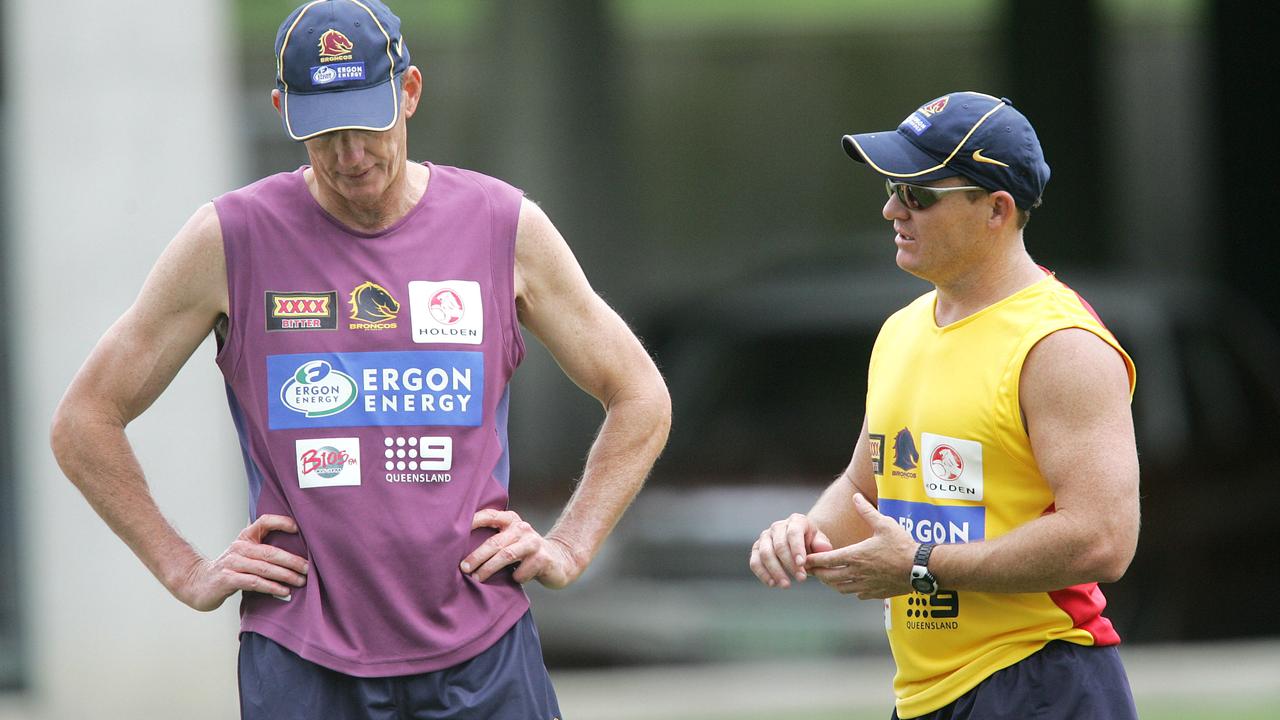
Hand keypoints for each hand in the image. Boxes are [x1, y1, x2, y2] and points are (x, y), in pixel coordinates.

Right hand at [173, 514, 307, 610]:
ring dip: (285, 575)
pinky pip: (253, 582)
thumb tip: (297, 554)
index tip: (299, 528)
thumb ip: (264, 550)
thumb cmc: (229, 569)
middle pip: (270, 551)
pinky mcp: (227, 579)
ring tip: (301, 581)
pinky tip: (284, 591)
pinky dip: (271, 587)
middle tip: (309, 568)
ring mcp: (232, 563)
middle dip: (292, 560)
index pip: (264, 522)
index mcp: (245, 537)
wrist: (197, 583)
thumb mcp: (245, 554)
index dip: (281, 522)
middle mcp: (239, 547)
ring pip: (264, 568)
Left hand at [461, 509, 582, 588]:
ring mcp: (533, 543)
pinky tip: (514, 580)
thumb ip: (493, 539)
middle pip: (494, 542)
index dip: (472, 522)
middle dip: (476, 556)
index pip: (489, 516)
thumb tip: (460, 550)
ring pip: (506, 556)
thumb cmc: (525, 552)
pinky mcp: (542, 559)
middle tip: (463, 567)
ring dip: (488, 569)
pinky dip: (514, 579)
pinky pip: (520, 572)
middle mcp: (522, 528)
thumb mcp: (511, 539)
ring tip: (476, 578)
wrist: (560, 560)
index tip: (455, 533)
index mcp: (511, 520)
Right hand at [749, 513, 833, 587]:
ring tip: (786, 585)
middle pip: (779, 545)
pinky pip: (755, 561)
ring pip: (765, 553)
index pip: (793, 533)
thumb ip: (822, 544)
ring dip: (775, 571)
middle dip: (789, 564)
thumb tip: (822, 549)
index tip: (802, 564)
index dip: (797, 548)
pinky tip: (772, 584)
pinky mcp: (756, 549)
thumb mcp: (820, 542)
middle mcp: (778, 526)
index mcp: (796, 521)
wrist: (802, 544)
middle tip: (801, 579)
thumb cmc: (812, 543)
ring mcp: (765, 537)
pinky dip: (762, 573)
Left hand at [805, 493, 914, 598]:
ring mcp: (866, 585)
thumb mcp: (884, 524)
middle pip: (829, 577)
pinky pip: (857, 594)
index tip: (805, 559)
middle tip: (812, 570)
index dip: (813, 560)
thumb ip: (866, 511)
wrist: (920, 569)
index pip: (826, 560)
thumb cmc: (902, 545)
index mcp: (855, 556)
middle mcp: (857, 573)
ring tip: (828, 578)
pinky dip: (851, 590)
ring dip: (832, 583)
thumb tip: (855, 496)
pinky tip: (852, 585)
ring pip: (841, 588)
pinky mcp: (876, 594)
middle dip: (818, 574)